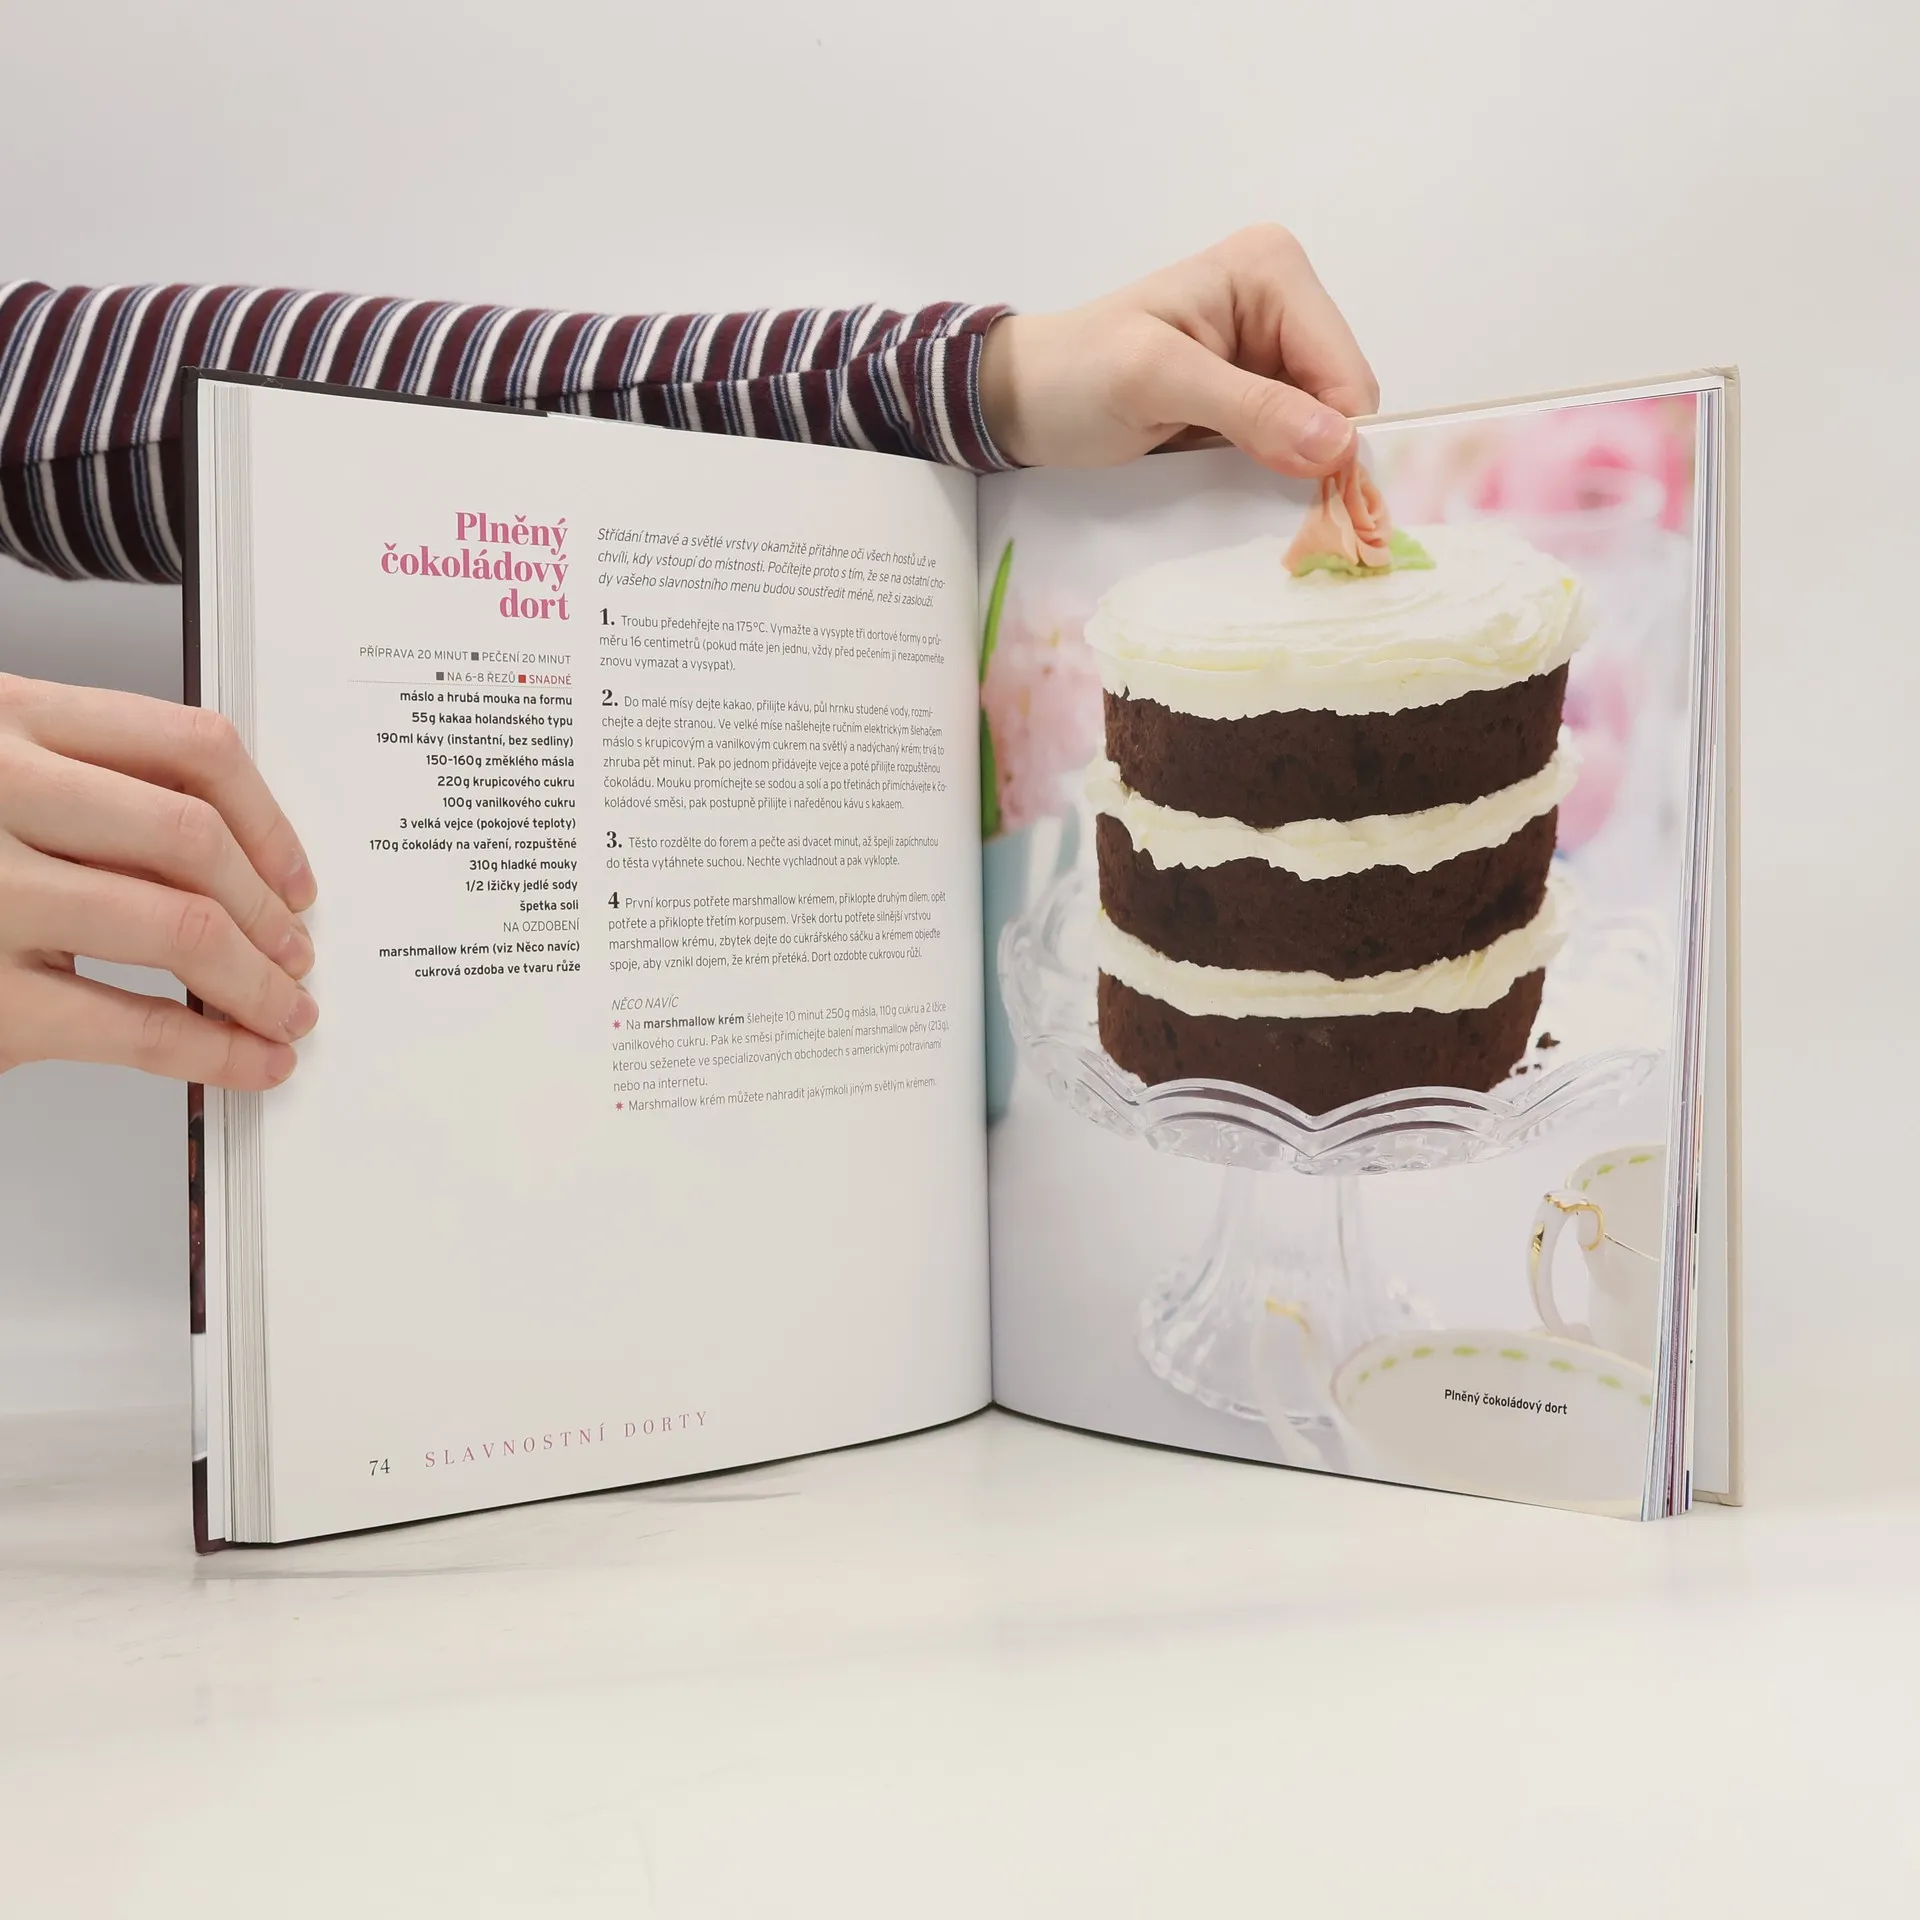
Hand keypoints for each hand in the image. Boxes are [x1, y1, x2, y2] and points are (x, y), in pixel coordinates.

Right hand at [0, 673, 317, 1088]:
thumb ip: (85, 786)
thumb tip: (232, 854)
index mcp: (9, 720)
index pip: (187, 746)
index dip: (268, 819)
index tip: (295, 871)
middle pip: (194, 839)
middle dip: (271, 909)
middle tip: (296, 950)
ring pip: (181, 927)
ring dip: (258, 981)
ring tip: (282, 1008)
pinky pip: (136, 1024)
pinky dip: (214, 1048)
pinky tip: (246, 1059)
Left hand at [978, 223, 1378, 475]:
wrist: (1025, 400)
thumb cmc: (1076, 377)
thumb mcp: (1156, 382)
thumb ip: (1250, 408)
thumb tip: (1339, 443)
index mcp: (1272, 271)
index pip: (1345, 370)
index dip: (1335, 438)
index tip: (1302, 492)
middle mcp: (1284, 299)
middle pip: (1341, 397)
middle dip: (1315, 450)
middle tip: (1258, 488)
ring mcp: (1270, 345)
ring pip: (1323, 424)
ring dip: (1294, 462)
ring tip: (1236, 477)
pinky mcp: (1254, 388)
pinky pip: (1292, 436)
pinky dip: (1275, 465)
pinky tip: (1236, 474)